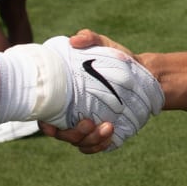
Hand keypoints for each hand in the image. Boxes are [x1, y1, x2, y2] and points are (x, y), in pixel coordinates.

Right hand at [42, 33, 162, 151]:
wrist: (141, 74)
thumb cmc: (116, 58)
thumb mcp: (104, 44)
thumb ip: (89, 38)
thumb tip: (73, 40)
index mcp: (64, 96)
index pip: (46, 115)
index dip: (44, 124)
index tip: (51, 125)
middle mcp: (72, 114)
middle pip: (62, 134)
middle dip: (73, 133)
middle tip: (89, 122)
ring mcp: (86, 126)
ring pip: (79, 143)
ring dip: (91, 139)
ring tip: (108, 126)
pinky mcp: (101, 133)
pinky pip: (94, 147)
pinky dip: (100, 145)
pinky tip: (111, 133)